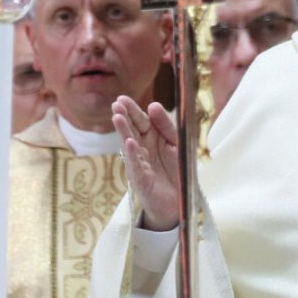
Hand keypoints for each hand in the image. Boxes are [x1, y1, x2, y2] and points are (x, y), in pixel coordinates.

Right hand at [112, 96, 184, 231]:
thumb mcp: (176, 142)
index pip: (140, 120)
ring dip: (124, 131)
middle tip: (116, 104)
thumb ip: (167, 125)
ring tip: (117, 117)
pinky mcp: (141, 178)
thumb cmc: (177, 169)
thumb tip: (153, 105)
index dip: (132, 109)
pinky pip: (135, 164)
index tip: (122, 98)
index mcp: (152, 137)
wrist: (180, 199)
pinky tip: (129, 142)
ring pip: (129, 144)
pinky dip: (133, 153)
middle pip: (132, 129)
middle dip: (125, 116)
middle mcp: (142, 148)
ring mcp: (139, 162)